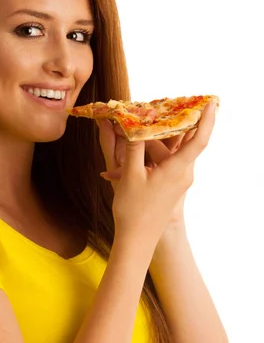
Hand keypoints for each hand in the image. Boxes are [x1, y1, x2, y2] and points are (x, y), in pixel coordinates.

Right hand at [96, 103, 215, 235]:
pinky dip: (154, 152)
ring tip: (133, 130)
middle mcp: (183, 173)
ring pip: (171, 151)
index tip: (212, 102)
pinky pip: (167, 161)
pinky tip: (136, 149)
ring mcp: (178, 180)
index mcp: (177, 170)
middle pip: (180, 141)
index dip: (207, 120)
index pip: (199, 140)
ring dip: (155, 140)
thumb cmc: (134, 210)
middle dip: (167, 124)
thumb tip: (134, 123)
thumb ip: (133, 147)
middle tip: (154, 108)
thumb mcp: (130, 175)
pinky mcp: (171, 184)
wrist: (138, 240)